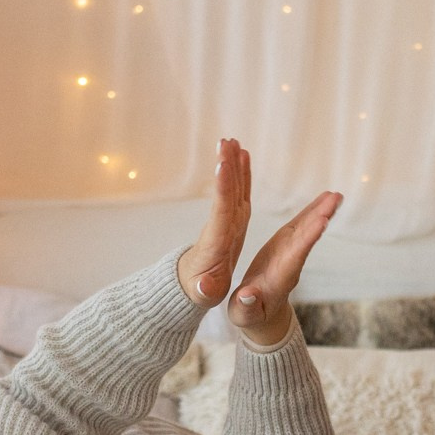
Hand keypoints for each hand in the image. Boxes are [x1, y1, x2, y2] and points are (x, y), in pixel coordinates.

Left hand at [177, 139, 252, 305]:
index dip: (223, 188)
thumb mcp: (204, 294)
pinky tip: (243, 154)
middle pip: (225, 192)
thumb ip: (206, 289)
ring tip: (232, 140)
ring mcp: (227, 220)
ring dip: (232, 164)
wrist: (191, 284)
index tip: (222, 164)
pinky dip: (242, 173)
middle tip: (225, 142)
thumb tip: (204, 287)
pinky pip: (239, 192)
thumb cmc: (201, 290)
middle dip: (226, 166)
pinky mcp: (233, 220)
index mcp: (216, 241)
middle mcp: (221, 225)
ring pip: (232, 188)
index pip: (220, 211)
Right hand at [229, 190, 341, 345]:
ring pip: (306, 228)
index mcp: (280, 278)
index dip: (309, 238)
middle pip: (306, 238)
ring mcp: (289, 253)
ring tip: (336, 194)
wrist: (260, 314)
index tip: (322, 222)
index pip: (297, 255)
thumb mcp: (243, 314)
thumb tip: (246, 295)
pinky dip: (311, 211)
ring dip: (321, 210)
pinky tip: (325, 199)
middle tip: (336, 199)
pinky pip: (300, 226)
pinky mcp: (285, 246)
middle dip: (320, 218)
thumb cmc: (249, 315)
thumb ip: (246, 306)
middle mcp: (290, 263)